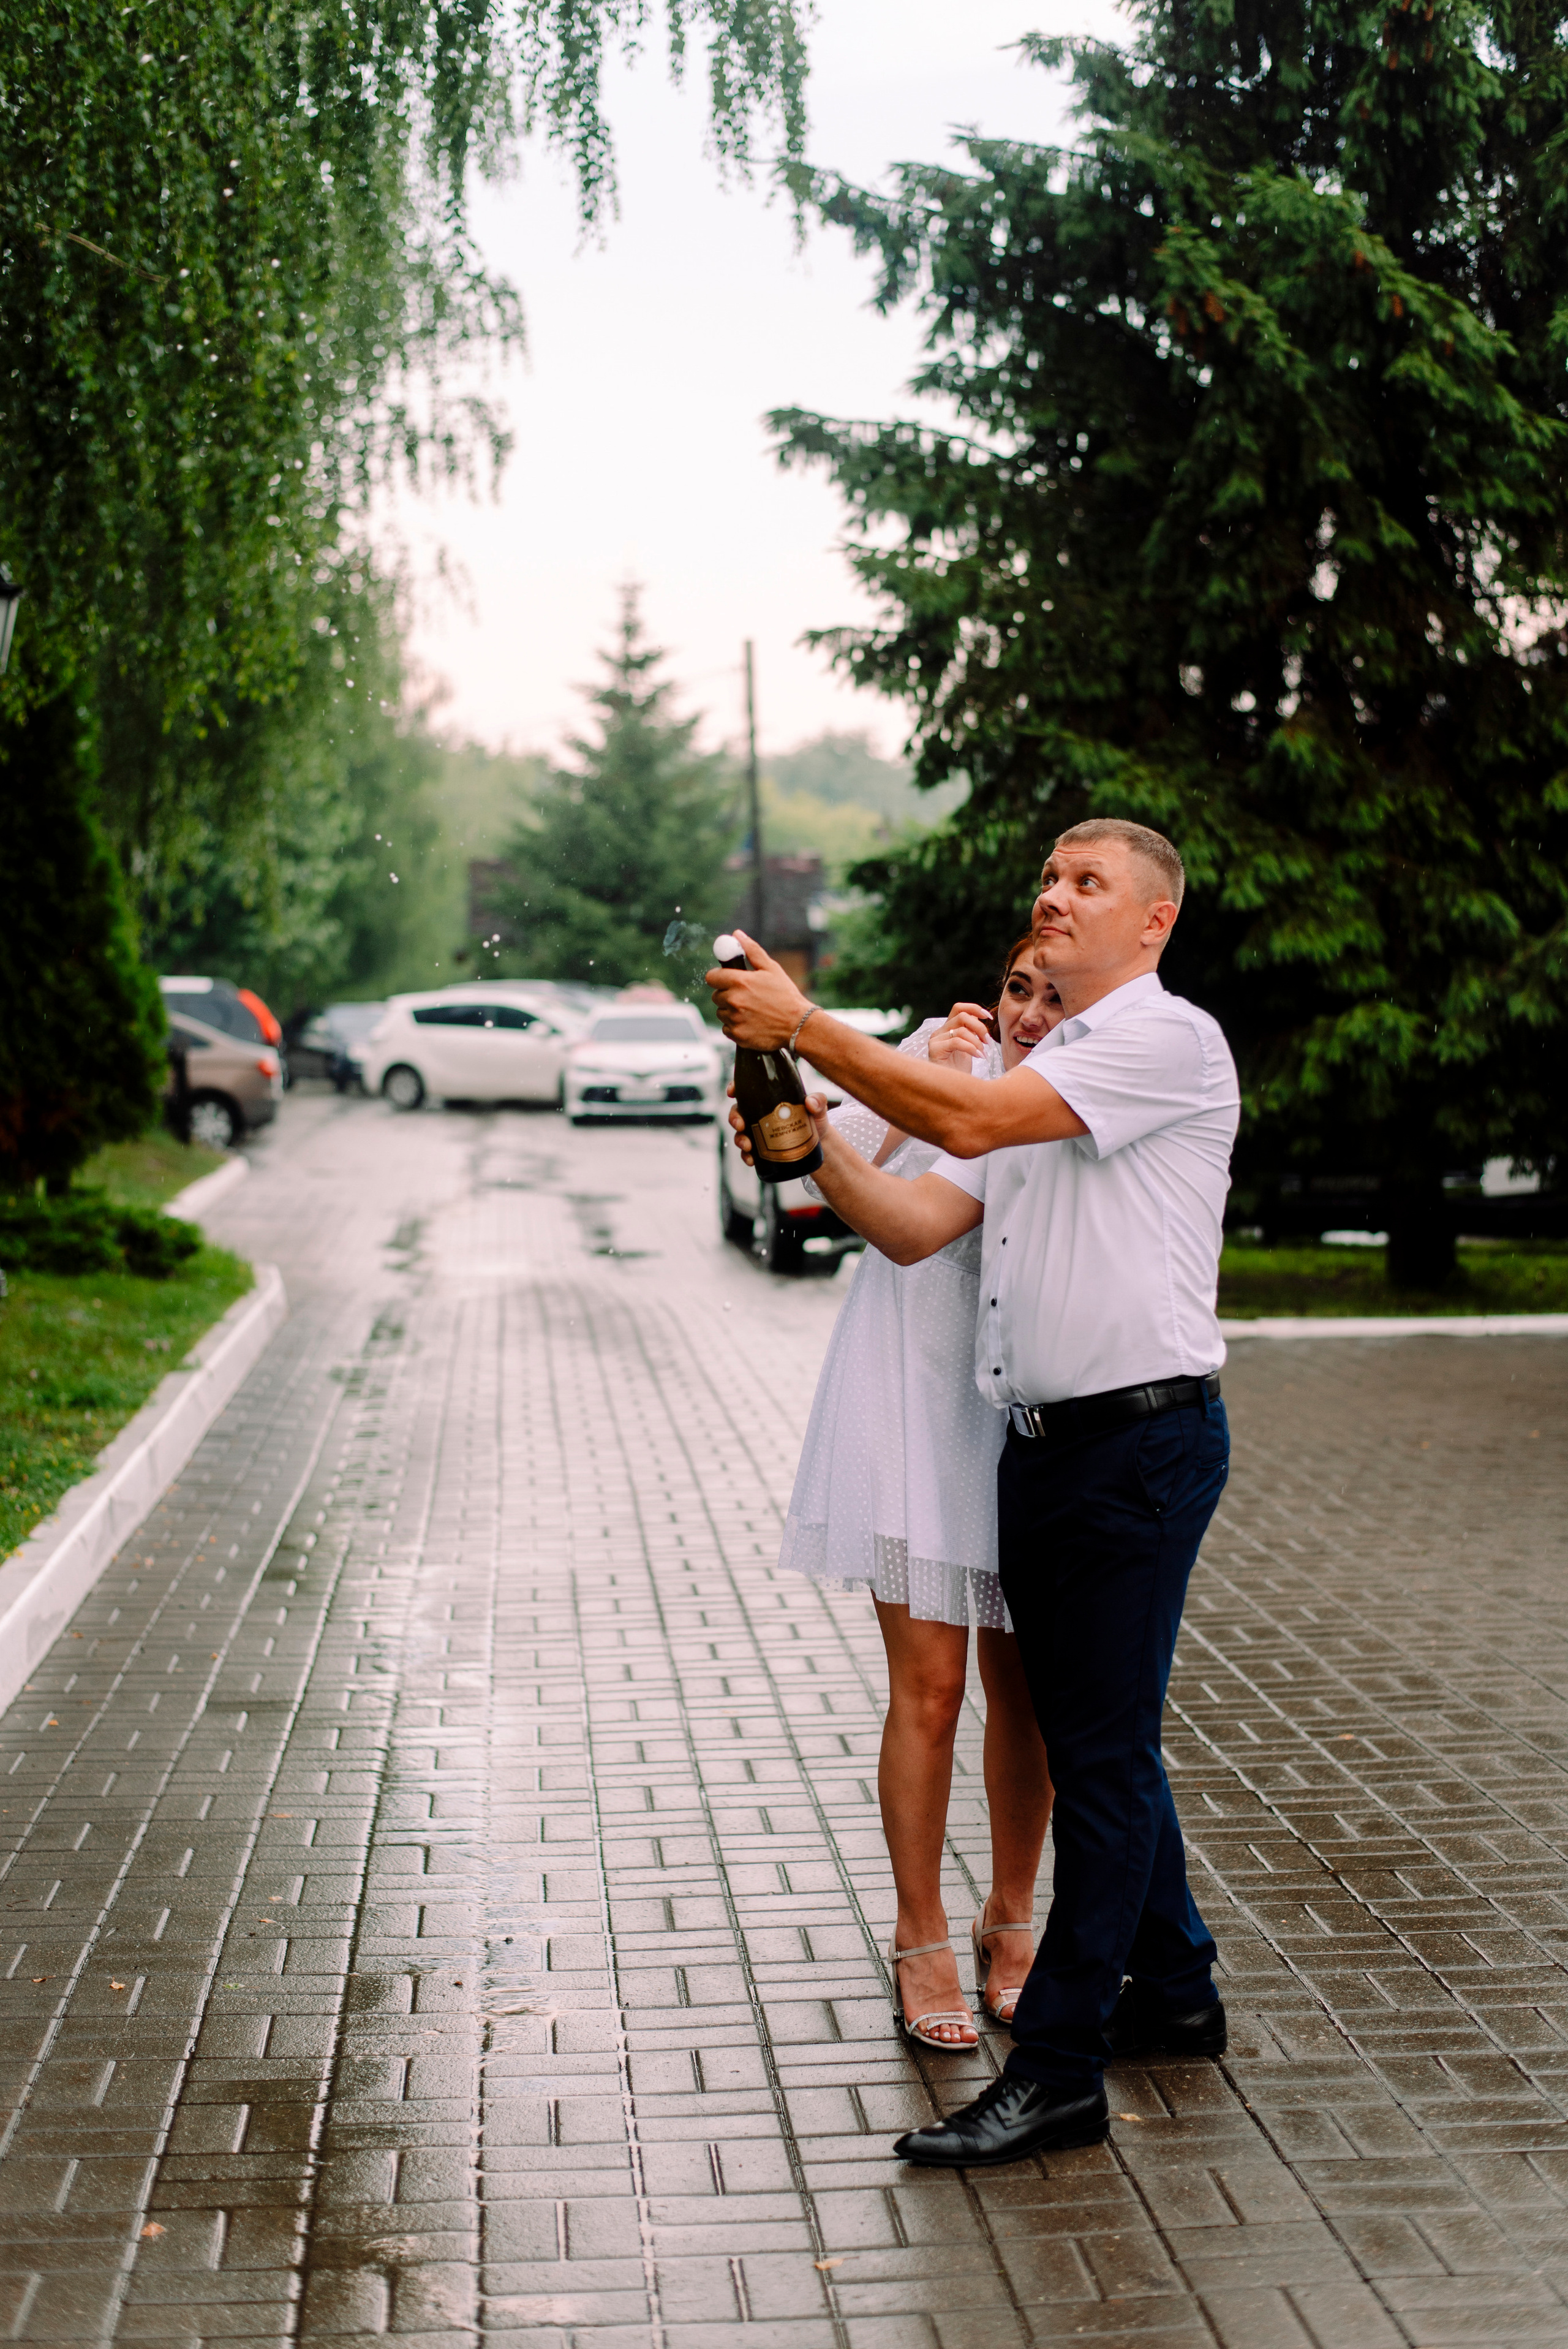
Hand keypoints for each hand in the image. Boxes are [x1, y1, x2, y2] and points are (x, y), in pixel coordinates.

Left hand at [707, 930, 810, 1047]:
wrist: (798, 1025)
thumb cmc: (786, 996)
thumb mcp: (771, 969)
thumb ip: (751, 950)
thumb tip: (736, 934)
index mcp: (739, 981)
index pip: (711, 977)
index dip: (718, 978)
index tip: (726, 980)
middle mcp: (734, 1000)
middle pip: (716, 996)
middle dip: (727, 995)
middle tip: (746, 997)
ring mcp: (734, 1019)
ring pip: (721, 1013)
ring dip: (731, 1011)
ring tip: (751, 1011)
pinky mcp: (737, 1035)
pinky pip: (726, 1028)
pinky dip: (735, 1026)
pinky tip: (751, 1023)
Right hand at [728, 1087, 828, 1167]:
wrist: (818, 1144)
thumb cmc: (815, 1120)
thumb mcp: (818, 1109)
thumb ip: (818, 1102)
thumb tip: (810, 1102)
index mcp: (768, 1098)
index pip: (747, 1090)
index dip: (734, 1088)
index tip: (732, 1092)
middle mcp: (759, 1114)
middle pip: (737, 1112)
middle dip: (734, 1118)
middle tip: (741, 1125)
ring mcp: (758, 1132)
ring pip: (740, 1133)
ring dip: (739, 1139)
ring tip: (748, 1146)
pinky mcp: (761, 1148)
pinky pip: (748, 1152)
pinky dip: (746, 1156)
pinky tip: (751, 1160)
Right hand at [927, 1002, 992, 1068]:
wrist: (950, 1089)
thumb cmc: (960, 1071)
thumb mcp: (970, 1047)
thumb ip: (972, 1033)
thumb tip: (982, 1018)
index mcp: (948, 1029)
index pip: (959, 1008)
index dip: (974, 1008)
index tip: (988, 1017)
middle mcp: (940, 1032)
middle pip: (962, 1016)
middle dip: (980, 1027)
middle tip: (988, 1042)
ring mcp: (935, 1040)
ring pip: (961, 1030)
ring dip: (977, 1042)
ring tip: (983, 1053)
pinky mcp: (934, 1050)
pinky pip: (956, 1042)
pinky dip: (971, 1048)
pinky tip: (979, 1057)